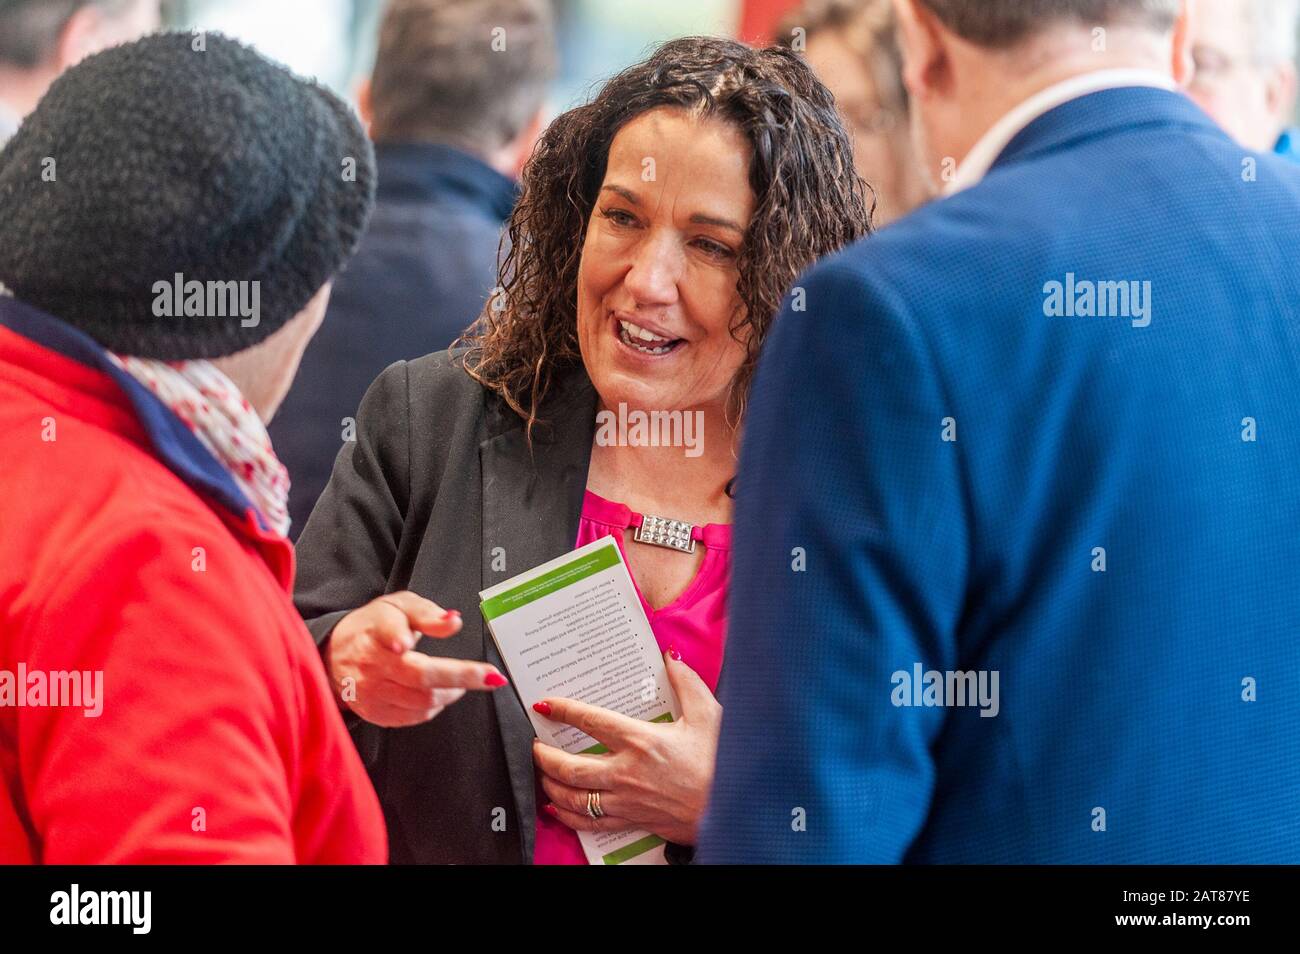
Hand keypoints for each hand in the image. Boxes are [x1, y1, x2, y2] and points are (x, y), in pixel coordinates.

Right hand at [326, 591, 506, 727]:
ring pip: (421, 702)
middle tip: (488, 676)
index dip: (396, 637)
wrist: (334, 655)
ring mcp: (371, 693)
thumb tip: (453, 622)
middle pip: (419, 677)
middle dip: (460, 677)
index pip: (388, 634)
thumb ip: (427, 613)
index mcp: (377, 632)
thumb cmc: (372, 627)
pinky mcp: (375, 713)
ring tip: (461, 681)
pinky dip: (434, 707)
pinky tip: (438, 694)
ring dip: (451, 693)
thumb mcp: (399, 607)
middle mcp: (372, 666)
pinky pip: (414, 717)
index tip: (403, 642)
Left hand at [532, 650, 720, 845]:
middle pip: (569, 766)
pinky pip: (590, 822)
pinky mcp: (632, 820)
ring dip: (550, 785)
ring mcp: (626, 800)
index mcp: (641, 740)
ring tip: (542, 774)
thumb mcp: (708, 715)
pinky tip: (558, 808)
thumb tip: (671, 658)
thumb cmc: (721, 762)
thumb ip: (686, 683)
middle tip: (535, 745)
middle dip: (544, 755)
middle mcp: (626, 772)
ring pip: (573, 797)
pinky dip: (568, 816)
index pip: (589, 721)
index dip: (563, 710)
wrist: (732, 810)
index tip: (545, 704)